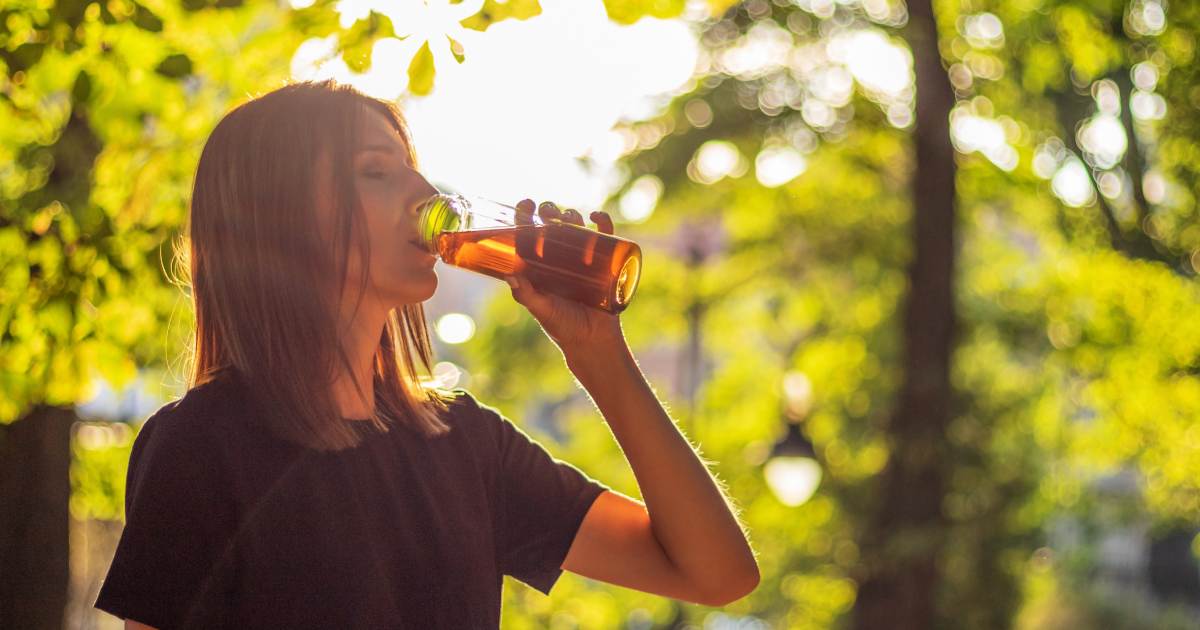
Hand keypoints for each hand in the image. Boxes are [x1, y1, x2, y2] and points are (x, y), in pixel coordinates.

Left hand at [505, 199, 625, 353]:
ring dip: (571, 215)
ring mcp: (582, 259)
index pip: (528, 234)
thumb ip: (526, 294)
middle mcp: (558, 259)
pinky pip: (605, 236)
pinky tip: (596, 216)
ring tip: (568, 216)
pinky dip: (602, 222)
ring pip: (576, 227)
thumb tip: (511, 274)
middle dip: (549, 212)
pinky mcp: (604, 262)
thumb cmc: (562, 326)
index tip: (525, 204)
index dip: (525, 216)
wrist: (592, 341)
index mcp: (538, 266)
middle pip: (552, 226)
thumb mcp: (541, 309)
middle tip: (548, 210)